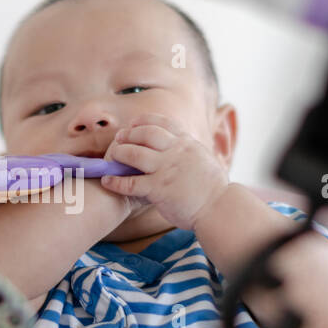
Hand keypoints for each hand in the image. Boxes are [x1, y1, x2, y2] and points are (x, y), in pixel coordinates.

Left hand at [99, 113, 229, 230]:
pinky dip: (115, 181)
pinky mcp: (158, 189)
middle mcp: (176, 151)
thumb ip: (191, 151)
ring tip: (111, 156)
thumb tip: (185, 146)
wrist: (219, 207)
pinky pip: (130, 183)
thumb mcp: (205, 159)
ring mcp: (166, 169)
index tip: (133, 123)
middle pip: (145, 134)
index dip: (144, 121)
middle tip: (118, 139)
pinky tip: (107, 181)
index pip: (163, 123)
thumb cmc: (214, 188)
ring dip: (119, 153)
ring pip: (134, 154)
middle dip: (128, 134)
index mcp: (187, 143)